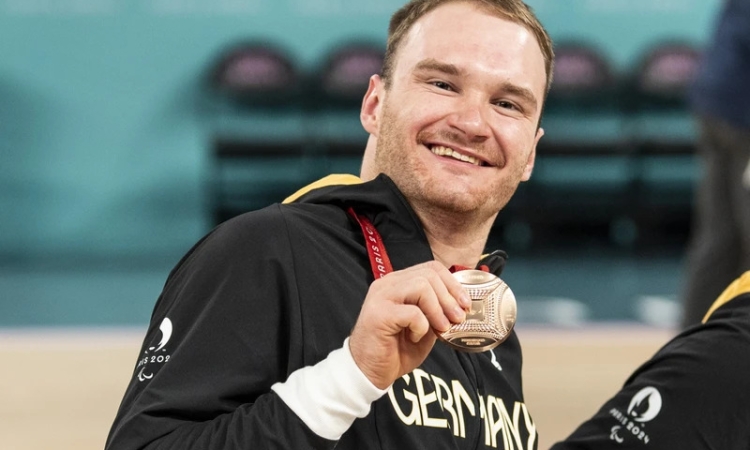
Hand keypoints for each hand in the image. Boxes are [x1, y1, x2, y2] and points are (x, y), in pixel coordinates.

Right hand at [348, 261, 471, 388]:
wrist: (369, 372)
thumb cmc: (395, 350)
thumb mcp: (424, 328)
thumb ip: (437, 312)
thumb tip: (461, 306)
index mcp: (398, 283)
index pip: (431, 268)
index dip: (452, 284)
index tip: (465, 304)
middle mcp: (387, 285)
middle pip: (428, 274)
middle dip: (449, 297)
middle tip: (458, 319)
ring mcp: (381, 297)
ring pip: (421, 286)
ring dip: (438, 309)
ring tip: (441, 328)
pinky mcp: (379, 314)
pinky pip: (412, 312)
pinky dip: (422, 326)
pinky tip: (416, 337)